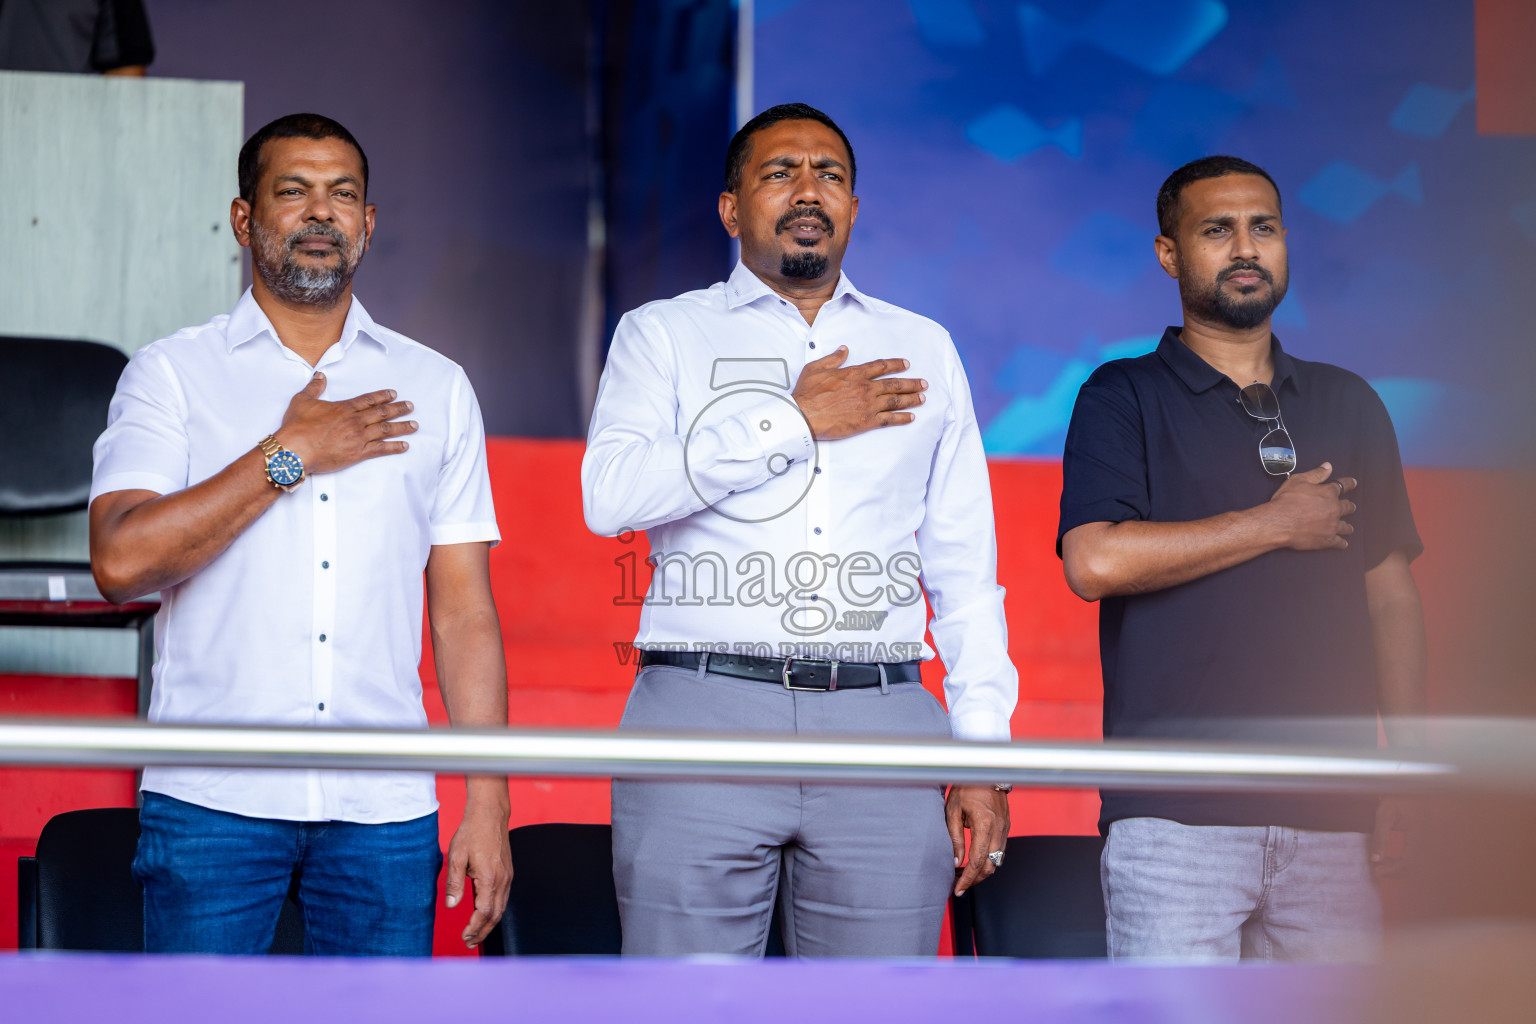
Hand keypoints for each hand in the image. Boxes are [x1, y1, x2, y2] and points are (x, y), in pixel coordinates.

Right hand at [273, 372, 417, 475]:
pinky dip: (394, 447)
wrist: (295, 449)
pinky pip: (381, 449)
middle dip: (399, 409)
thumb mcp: (303, 400)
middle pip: (382, 413)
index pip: (369, 399)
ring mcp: (358, 437)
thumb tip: (320, 375)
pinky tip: (404, 445)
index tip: (394, 394)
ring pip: (386, 430)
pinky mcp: (357, 453)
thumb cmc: (297, 426)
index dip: (383, 396)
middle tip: (411, 407)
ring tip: (414, 425)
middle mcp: (355, 421)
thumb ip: (314, 387)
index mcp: (344, 408)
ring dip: (402, 427)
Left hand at [444, 798, 512, 948]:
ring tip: (475, 933)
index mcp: (489, 878)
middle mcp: (502, 880)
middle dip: (483, 932)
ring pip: (501, 908)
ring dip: (489, 924)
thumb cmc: (472, 833)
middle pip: (496, 915)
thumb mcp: (455, 856)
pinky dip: (494, 912)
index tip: (464, 937)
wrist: (490, 815)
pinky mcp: (507, 872)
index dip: (474, 928)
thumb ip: (454, 883)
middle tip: (469, 943)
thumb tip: (451, 905)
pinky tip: (484, 914)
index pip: (484, 912)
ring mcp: (507, 876)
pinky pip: (503, 898)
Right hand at [791, 346, 926, 439]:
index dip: (895, 364)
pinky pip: (889, 419)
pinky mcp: (866, 422)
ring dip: (911, 399)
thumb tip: (844, 349)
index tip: (906, 364)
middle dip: (911, 383)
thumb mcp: (817, 368)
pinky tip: (911, 417)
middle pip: (894, 384)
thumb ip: (834, 358)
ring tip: (923, 398)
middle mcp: (865, 388)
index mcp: (854, 374)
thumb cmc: (807, 393)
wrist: (804, 416)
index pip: (880, 366)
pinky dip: (902, 418)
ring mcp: (868, 406)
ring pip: (896, 401)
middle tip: (924, 383)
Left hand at [946, 785, 1009, 895]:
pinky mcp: (1006, 827)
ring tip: (964, 875)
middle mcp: (998, 830)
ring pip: (997, 861)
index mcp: (984, 825)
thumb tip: (955, 861)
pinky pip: (999, 851)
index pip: (976, 862)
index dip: (967, 879)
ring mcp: (1005, 829)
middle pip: (990, 867)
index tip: (958, 889)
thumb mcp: (953, 811)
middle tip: (959, 885)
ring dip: (981, 872)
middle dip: (975, 880)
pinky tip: (976, 861)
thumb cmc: (967, 787)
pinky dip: (988, 861)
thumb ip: (954, 838)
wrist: (986, 772)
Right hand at [1264, 462, 1356, 550]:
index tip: (1353, 483)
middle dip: (1349, 506)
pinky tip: (1343, 543)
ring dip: (1347, 526)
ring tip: (1348, 527)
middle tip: (1350, 506)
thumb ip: (1316, 474)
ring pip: (1346, 526)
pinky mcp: (1327, 539)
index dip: (1349, 483)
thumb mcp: (1298, 481)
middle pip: (1347, 507)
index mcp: (1328, 493)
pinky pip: (1339, 542)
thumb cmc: (1286, 501)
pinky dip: (1341, 543)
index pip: (1343, 486)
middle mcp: (1334, 509)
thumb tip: (1328, 466)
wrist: (1279, 523)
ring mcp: (1332, 525)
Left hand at [1371, 796, 1420, 878]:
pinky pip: (1412, 855)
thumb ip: (1380, 837)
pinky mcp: (1419, 839)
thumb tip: (1376, 859)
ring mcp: (1422, 840)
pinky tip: (1387, 858)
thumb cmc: (1397, 798)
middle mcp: (1423, 841)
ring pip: (1412, 862)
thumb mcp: (1384, 815)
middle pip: (1412, 866)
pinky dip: (1400, 860)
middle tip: (1376, 871)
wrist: (1407, 788)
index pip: (1408, 863)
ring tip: (1379, 865)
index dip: (1393, 871)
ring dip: (1397, 867)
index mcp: (1418, 837)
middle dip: (1394, 871)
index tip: (1377, 873)